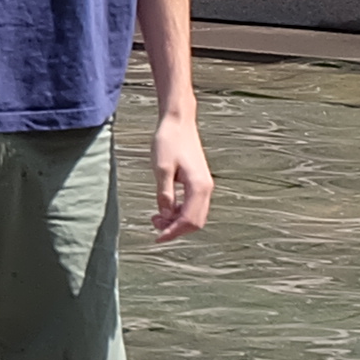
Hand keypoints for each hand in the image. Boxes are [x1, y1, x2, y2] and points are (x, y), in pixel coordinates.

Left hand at [148, 108, 213, 240]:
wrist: (179, 122)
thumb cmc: (168, 141)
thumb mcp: (161, 168)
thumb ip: (164, 193)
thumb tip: (165, 214)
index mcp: (198, 186)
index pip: (188, 219)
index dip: (173, 232)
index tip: (157, 238)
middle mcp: (206, 188)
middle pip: (195, 221)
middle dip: (175, 228)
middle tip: (154, 224)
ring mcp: (204, 185)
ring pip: (195, 215)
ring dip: (177, 221)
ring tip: (156, 216)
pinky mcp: (199, 182)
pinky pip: (193, 205)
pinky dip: (180, 212)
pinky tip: (165, 208)